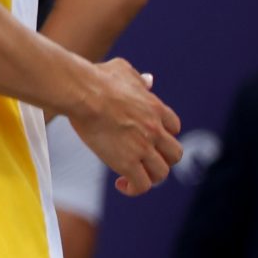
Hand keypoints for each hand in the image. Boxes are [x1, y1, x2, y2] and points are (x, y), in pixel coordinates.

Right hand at [67, 59, 182, 195]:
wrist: (83, 93)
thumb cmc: (97, 79)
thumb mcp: (122, 70)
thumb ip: (138, 78)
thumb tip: (148, 80)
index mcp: (156, 108)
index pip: (173, 128)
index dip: (162, 135)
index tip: (147, 138)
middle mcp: (155, 130)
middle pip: (174, 154)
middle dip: (161, 158)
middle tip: (144, 160)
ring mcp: (143, 147)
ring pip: (161, 173)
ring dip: (150, 176)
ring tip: (132, 176)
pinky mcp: (127, 162)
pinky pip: (141, 184)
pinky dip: (134, 188)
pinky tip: (121, 184)